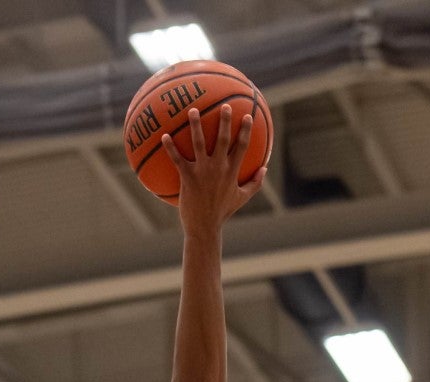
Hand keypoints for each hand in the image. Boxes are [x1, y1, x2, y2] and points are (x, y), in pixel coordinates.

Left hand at [161, 104, 266, 235]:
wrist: (204, 227)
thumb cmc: (222, 212)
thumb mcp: (242, 198)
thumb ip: (255, 183)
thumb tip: (265, 169)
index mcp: (232, 171)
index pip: (242, 146)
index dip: (246, 130)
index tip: (247, 116)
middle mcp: (218, 168)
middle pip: (222, 139)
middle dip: (224, 121)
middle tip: (224, 105)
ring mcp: (202, 172)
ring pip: (198, 143)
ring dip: (195, 125)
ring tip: (192, 110)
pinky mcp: (187, 178)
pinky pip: (177, 159)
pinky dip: (170, 147)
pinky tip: (164, 136)